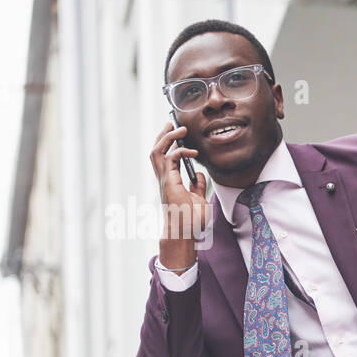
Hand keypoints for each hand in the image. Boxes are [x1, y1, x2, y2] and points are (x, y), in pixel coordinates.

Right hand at [150, 122, 209, 258]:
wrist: (186, 233)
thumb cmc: (191, 221)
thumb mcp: (199, 199)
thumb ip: (197, 186)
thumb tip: (200, 175)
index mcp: (169, 181)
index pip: (164, 157)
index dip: (168, 144)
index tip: (177, 134)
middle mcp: (164, 179)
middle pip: (156, 150)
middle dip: (163, 135)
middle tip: (171, 123)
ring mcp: (164, 180)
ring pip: (157, 152)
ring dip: (167, 138)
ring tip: (179, 129)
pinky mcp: (169, 183)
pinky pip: (170, 160)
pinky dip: (179, 151)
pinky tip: (191, 152)